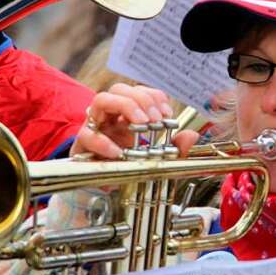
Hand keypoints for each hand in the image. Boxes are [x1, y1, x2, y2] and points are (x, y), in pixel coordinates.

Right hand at [70, 83, 196, 159]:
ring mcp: (95, 126)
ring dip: (125, 107)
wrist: (101, 185)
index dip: (154, 97)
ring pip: (102, 99)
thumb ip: (174, 147)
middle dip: (141, 99)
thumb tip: (192, 136)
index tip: (167, 113)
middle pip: (120, 89)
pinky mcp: (83, 143)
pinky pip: (89, 135)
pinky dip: (104, 142)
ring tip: (141, 124)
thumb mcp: (155, 157)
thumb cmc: (126, 165)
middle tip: (156, 119)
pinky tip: (119, 152)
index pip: (139, 92)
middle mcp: (110, 115)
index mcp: (126, 114)